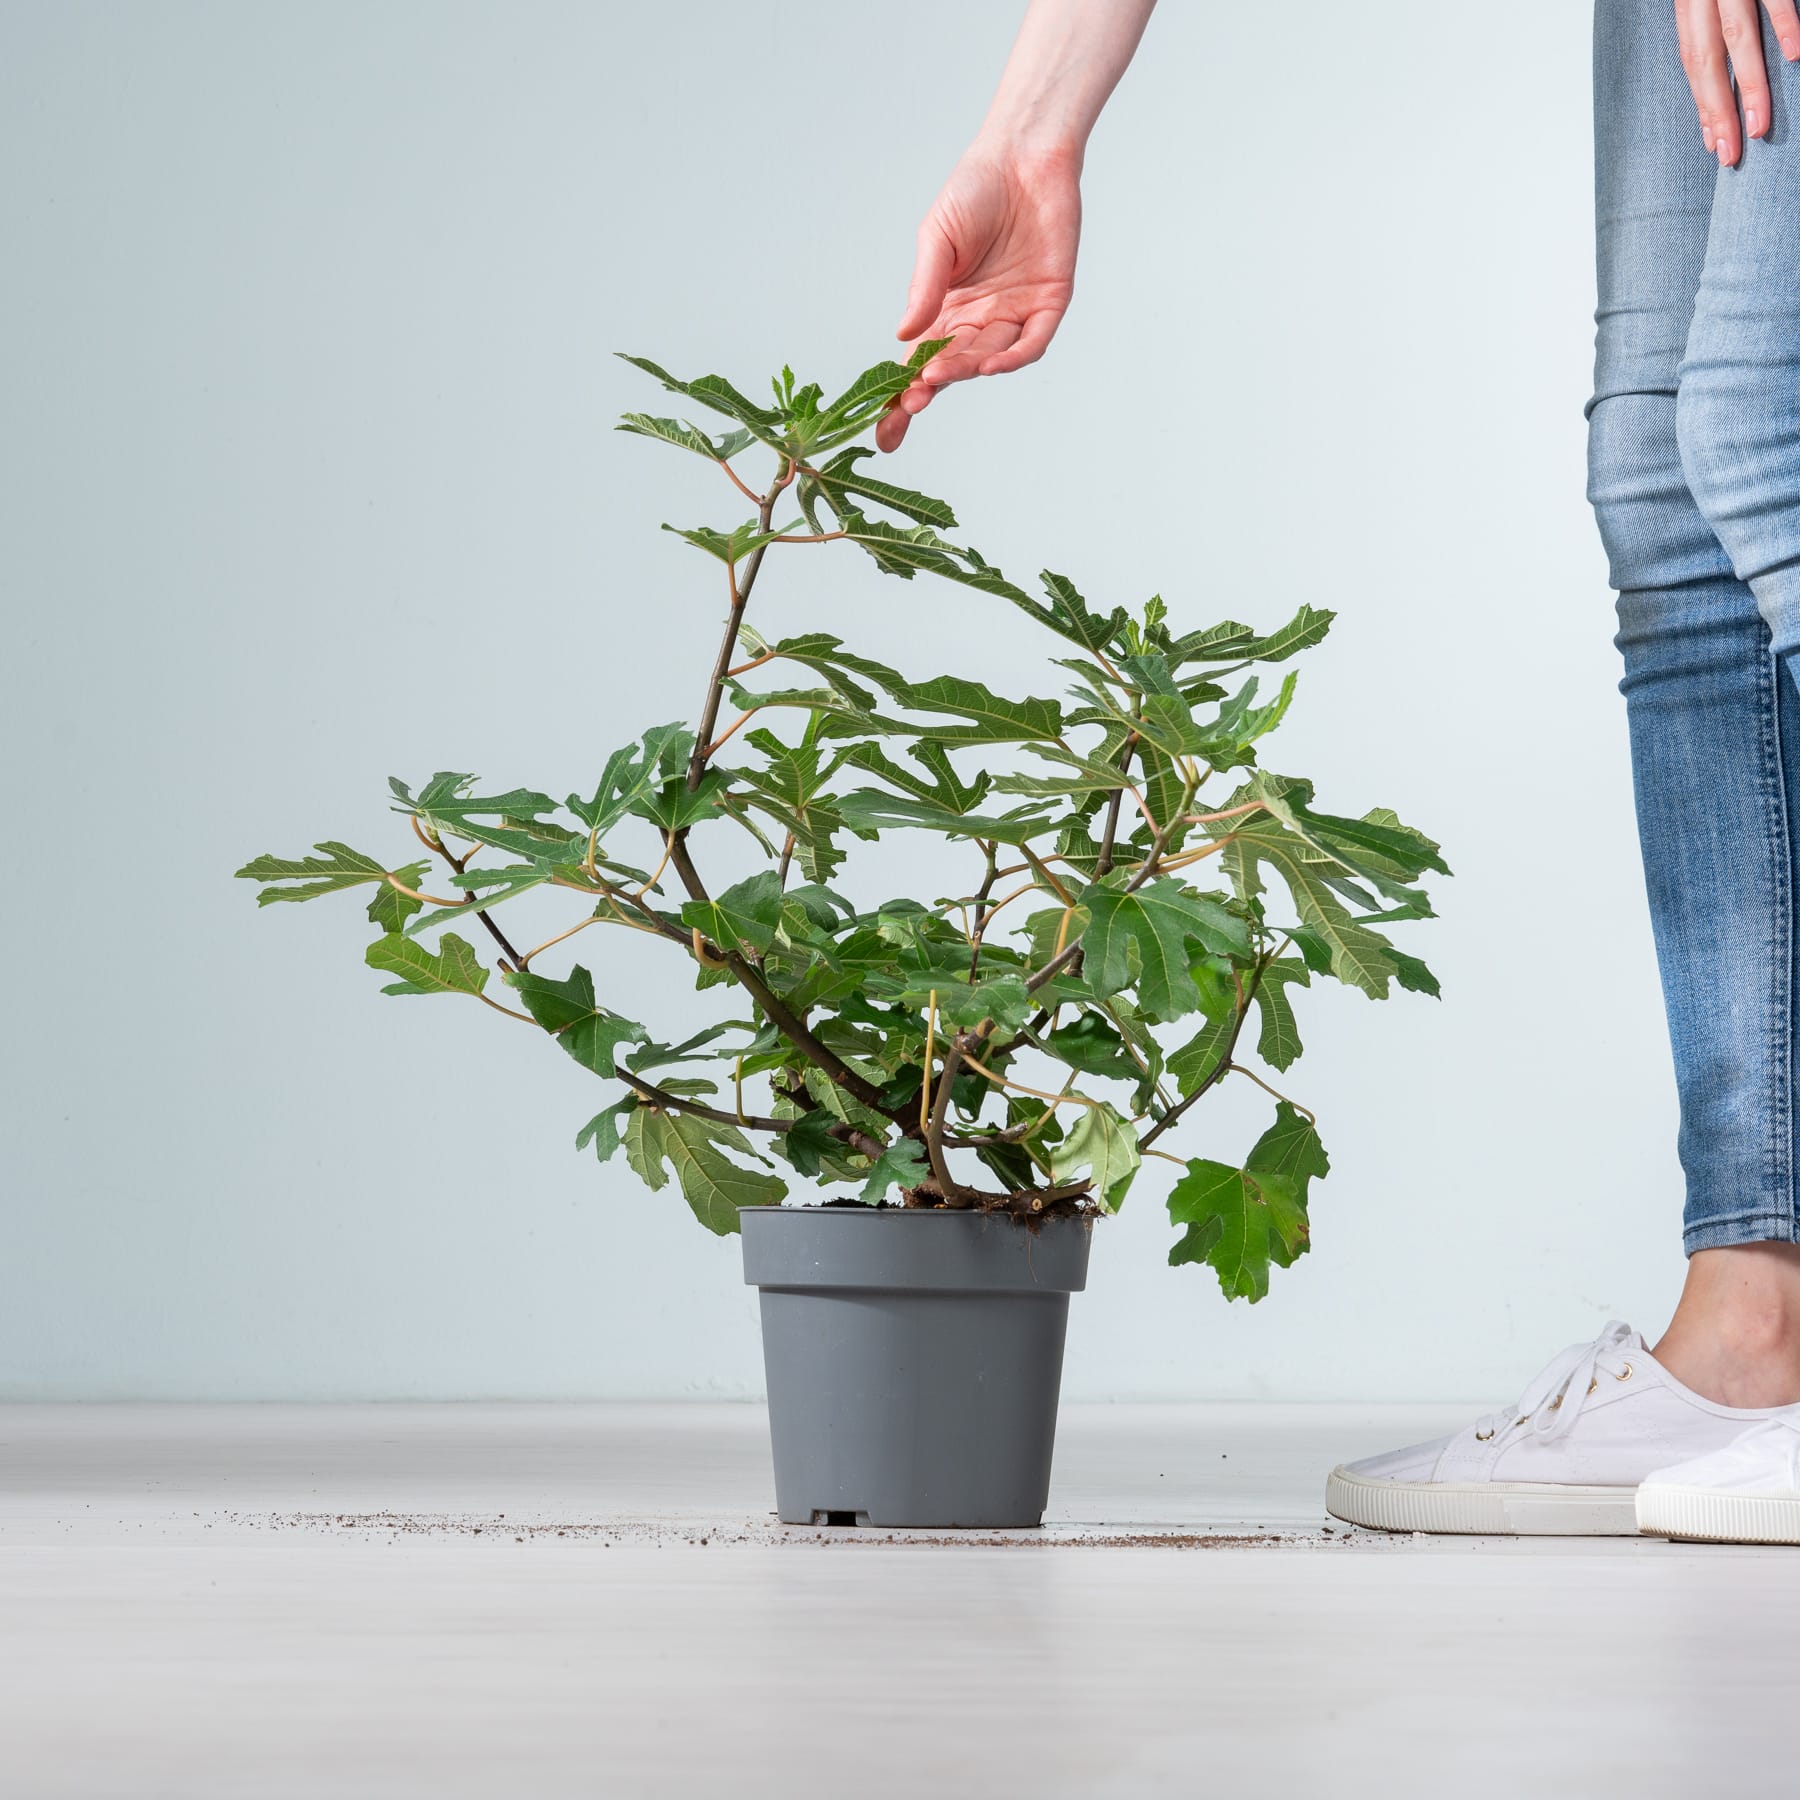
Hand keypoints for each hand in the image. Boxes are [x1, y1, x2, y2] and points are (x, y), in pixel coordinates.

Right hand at [876, 143, 1079, 452]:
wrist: (1023, 154)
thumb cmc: (975, 190)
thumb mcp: (937, 239)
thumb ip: (924, 288)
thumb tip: (904, 335)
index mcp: (946, 309)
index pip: (921, 363)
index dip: (902, 397)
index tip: (883, 430)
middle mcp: (979, 319)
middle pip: (952, 369)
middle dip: (929, 389)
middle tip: (911, 402)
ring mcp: (1014, 314)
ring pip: (988, 357)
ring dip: (965, 371)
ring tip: (940, 376)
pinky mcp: (1048, 302)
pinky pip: (1032, 342)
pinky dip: (1014, 357)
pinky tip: (991, 363)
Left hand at [1676, 0, 1799, 165]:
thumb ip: (1711, 21)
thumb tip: (1718, 64)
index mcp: (1689, 3)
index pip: (1693, 62)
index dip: (1703, 103)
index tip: (1712, 143)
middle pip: (1707, 61)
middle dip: (1719, 110)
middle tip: (1729, 153)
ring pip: (1737, 37)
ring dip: (1749, 84)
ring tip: (1758, 125)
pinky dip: (1784, 24)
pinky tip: (1793, 56)